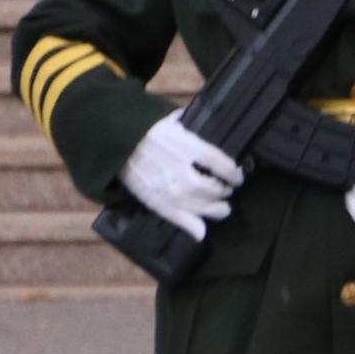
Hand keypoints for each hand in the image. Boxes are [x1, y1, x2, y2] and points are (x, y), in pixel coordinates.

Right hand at [119, 113, 242, 240]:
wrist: (117, 143)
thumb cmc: (148, 130)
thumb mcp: (173, 121)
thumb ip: (195, 127)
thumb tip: (212, 125)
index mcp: (187, 146)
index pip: (220, 164)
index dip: (233, 173)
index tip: (237, 176)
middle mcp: (179, 170)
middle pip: (212, 188)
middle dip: (224, 191)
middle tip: (227, 191)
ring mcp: (167, 188)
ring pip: (199, 206)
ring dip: (215, 209)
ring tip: (222, 208)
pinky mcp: (155, 201)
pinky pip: (177, 218)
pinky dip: (192, 227)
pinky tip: (202, 232)